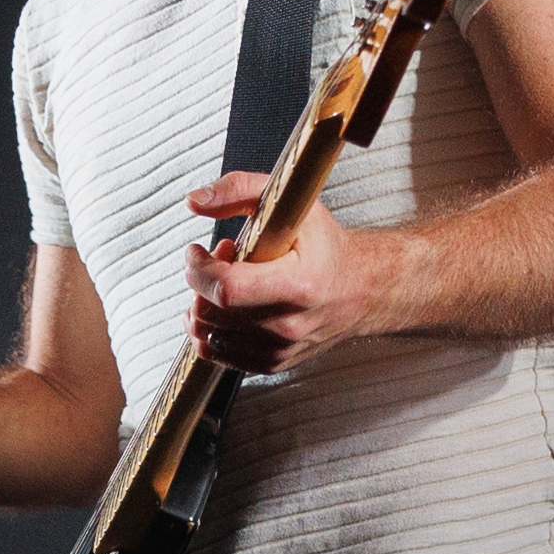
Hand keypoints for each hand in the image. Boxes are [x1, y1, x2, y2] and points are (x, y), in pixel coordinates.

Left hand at [186, 175, 406, 372]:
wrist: (360, 288)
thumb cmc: (325, 246)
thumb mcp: (291, 203)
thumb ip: (239, 190)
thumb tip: (194, 201)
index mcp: (298, 285)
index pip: (226, 289)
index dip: (199, 268)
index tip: (197, 251)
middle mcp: (289, 324)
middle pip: (212, 314)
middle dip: (199, 282)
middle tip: (217, 260)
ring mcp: (279, 349)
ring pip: (208, 335)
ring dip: (203, 304)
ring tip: (224, 281)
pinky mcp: (272, 363)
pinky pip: (218, 351)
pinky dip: (210, 326)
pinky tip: (226, 305)